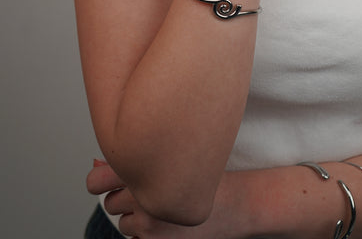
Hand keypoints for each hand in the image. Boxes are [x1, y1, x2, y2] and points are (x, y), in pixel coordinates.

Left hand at [87, 161, 246, 238]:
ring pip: (123, 223)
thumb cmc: (208, 176)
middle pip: (110, 202)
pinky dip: (146, 233)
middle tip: (151, 192)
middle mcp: (143, 195)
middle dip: (125, 198)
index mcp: (146, 167)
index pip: (96, 180)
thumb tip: (96, 164)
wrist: (238, 204)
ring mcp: (148, 223)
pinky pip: (136, 238)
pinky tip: (169, 222)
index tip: (107, 180)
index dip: (99, 180)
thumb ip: (135, 161)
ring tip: (164, 206)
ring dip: (137, 217)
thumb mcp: (175, 158)